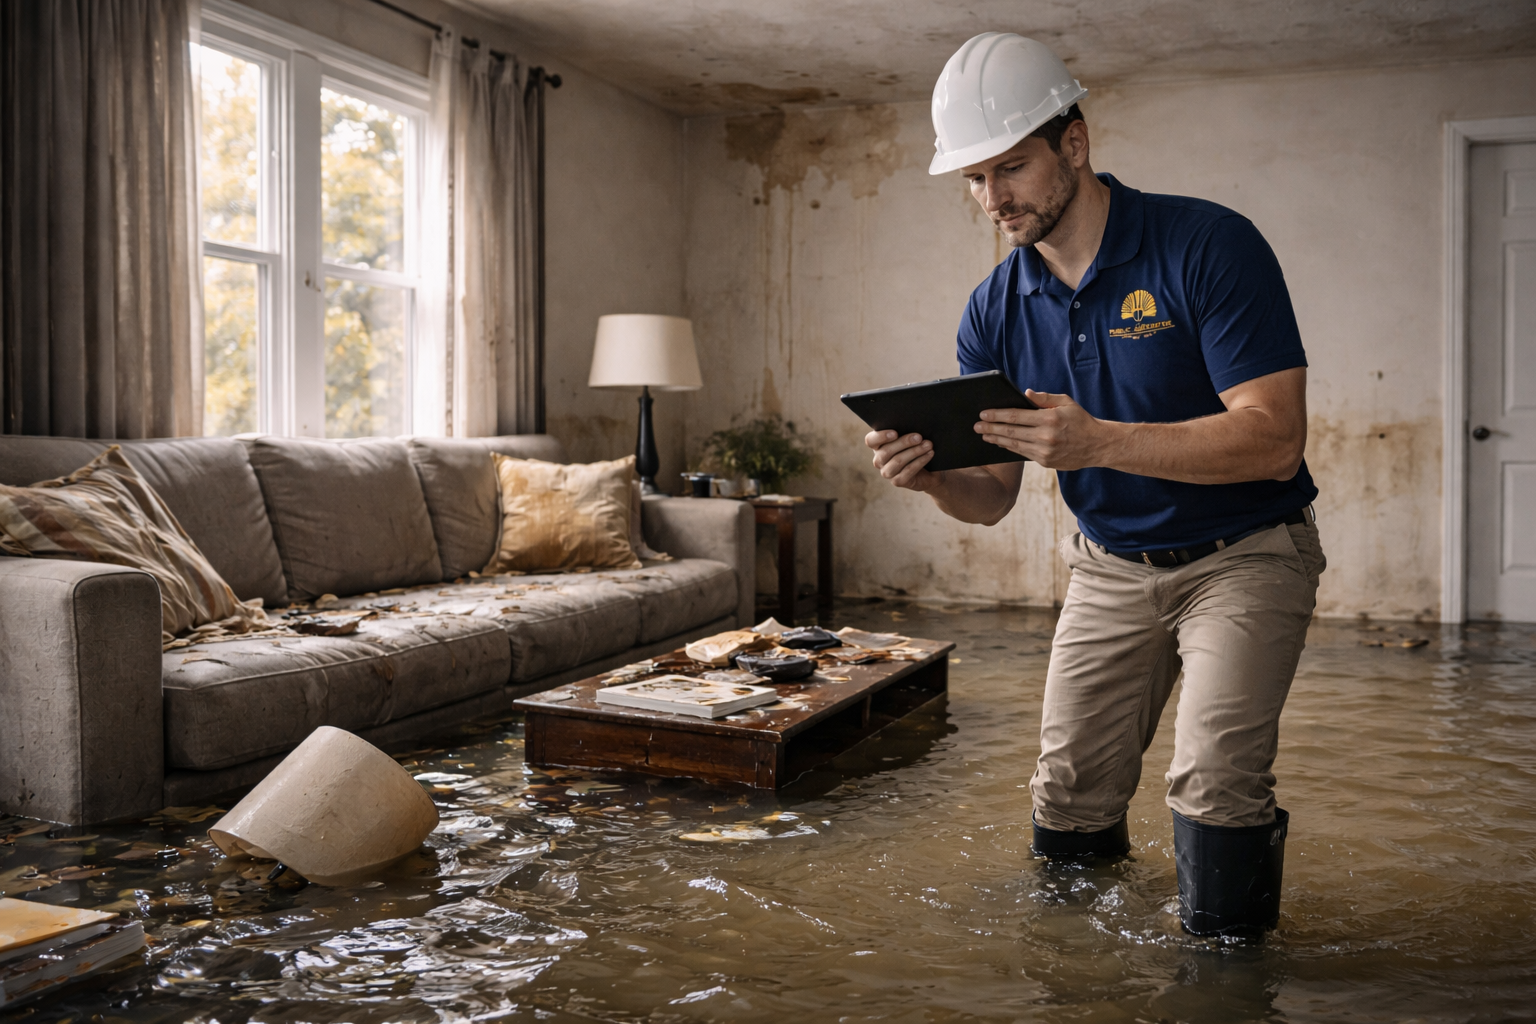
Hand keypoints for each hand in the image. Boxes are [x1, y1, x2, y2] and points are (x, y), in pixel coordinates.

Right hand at [865, 430, 938, 491]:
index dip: (880, 436)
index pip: (870, 440)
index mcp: (878, 446)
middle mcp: (879, 460)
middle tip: (919, 437)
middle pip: (886, 451)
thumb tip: (914, 422)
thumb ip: (905, 431)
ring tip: (928, 444)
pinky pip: (908, 470)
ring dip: (915, 451)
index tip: (895, 432)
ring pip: (898, 461)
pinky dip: (920, 461)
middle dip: (904, 442)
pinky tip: (929, 454)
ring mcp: (887, 472)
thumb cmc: (916, 448)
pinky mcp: (897, 482)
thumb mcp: (909, 438)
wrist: (928, 470)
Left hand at [975, 390, 1109, 469]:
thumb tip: (1025, 393)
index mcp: (1050, 419)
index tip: (983, 413)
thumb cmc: (1080, 420)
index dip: (997, 415)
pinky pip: (1022, 453)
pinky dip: (1009, 448)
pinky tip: (999, 443)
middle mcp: (1046, 436)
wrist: (1097, 445)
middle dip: (990, 428)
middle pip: (1011, 432)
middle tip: (976, 426)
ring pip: (1014, 445)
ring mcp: (1045, 452)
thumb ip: (1045, 398)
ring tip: (983, 435)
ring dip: (996, 439)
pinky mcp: (1045, 462)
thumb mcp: (1066, 402)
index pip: (1016, 416)